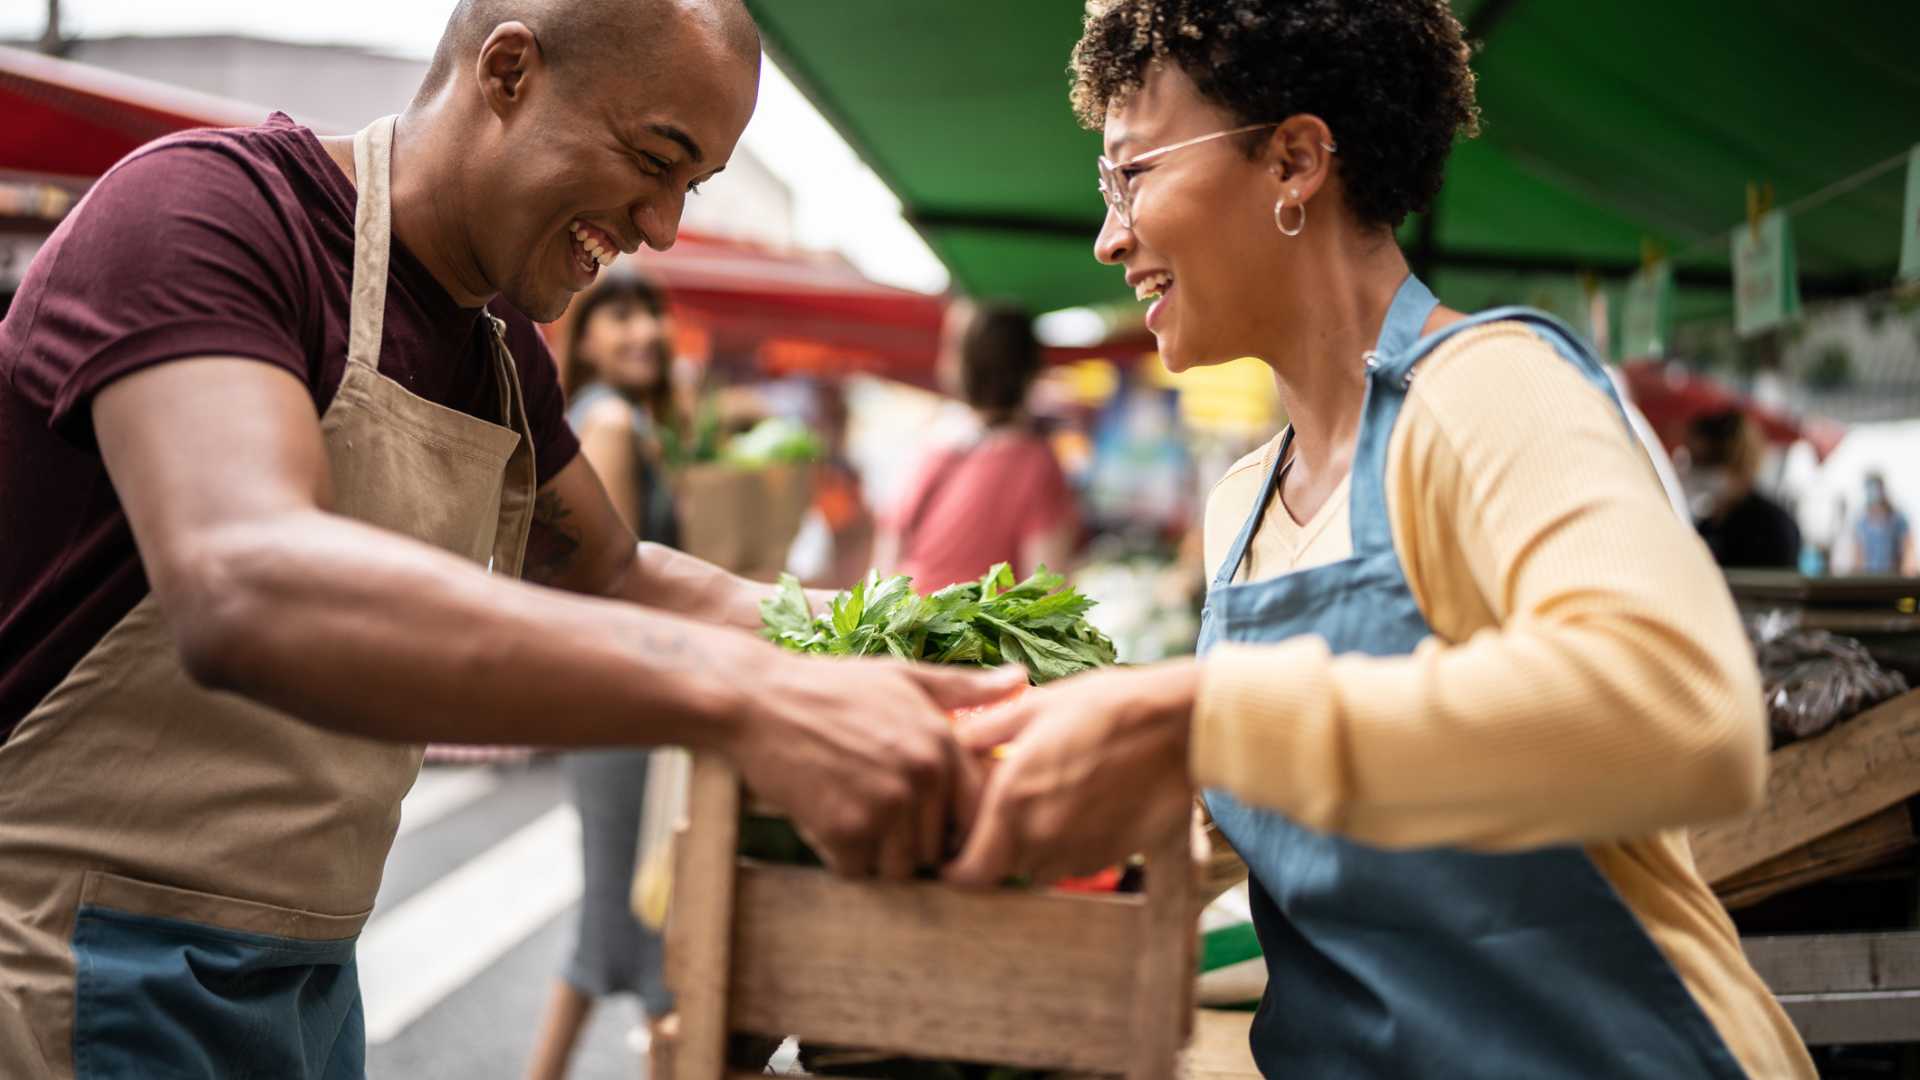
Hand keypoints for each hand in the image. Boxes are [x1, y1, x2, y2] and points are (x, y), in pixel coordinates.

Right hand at [730, 656, 1026, 878]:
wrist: (758, 700)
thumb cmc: (831, 688)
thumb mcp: (903, 677)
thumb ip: (965, 688)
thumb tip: (1022, 678)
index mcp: (943, 743)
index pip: (977, 814)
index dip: (956, 827)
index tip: (932, 826)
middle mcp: (922, 776)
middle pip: (938, 849)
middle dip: (912, 843)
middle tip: (875, 814)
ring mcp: (884, 806)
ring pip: (900, 868)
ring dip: (876, 856)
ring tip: (850, 814)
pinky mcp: (844, 831)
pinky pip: (857, 871)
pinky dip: (840, 857)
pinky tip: (824, 819)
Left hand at [944, 662, 1200, 886]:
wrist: (1178, 726)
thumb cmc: (1105, 707)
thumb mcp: (1035, 706)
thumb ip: (984, 732)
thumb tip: (953, 746)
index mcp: (1013, 802)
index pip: (970, 873)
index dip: (958, 867)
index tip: (959, 847)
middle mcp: (1042, 837)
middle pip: (1002, 869)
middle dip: (996, 846)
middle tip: (1006, 810)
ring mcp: (1079, 852)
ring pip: (1037, 868)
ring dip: (1032, 847)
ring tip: (1047, 803)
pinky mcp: (1110, 856)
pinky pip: (1073, 863)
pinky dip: (1067, 845)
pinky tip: (1081, 807)